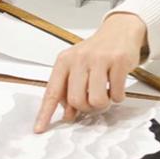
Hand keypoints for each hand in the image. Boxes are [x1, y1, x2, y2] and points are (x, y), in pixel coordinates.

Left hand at [33, 12, 147, 132]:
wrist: (119, 30)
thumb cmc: (96, 52)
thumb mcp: (77, 67)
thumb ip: (70, 90)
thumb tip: (68, 115)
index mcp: (64, 61)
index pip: (52, 92)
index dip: (45, 113)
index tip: (40, 129)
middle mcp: (79, 59)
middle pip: (76, 100)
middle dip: (86, 108)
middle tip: (93, 102)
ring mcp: (99, 59)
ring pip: (96, 100)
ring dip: (103, 104)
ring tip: (106, 94)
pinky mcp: (118, 62)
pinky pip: (116, 94)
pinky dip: (118, 96)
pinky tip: (116, 86)